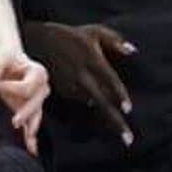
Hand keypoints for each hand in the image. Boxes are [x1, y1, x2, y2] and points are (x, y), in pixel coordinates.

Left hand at [0, 48, 49, 154]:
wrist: (8, 61)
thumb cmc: (5, 58)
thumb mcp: (0, 58)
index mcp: (38, 73)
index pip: (28, 87)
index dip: (10, 88)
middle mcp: (42, 87)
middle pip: (36, 103)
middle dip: (25, 113)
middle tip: (14, 121)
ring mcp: (37, 100)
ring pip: (36, 116)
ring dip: (32, 128)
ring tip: (29, 141)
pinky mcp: (29, 109)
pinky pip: (32, 124)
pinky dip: (31, 137)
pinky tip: (31, 149)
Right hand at [22, 21, 132, 144]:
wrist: (38, 41)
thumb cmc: (71, 35)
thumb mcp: (94, 31)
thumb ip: (115, 40)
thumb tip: (133, 51)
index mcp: (92, 60)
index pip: (110, 80)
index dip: (119, 95)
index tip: (129, 110)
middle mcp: (82, 76)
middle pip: (101, 102)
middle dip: (115, 122)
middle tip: (128, 140)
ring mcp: (70, 85)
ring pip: (91, 104)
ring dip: (104, 117)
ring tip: (121, 132)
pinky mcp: (62, 90)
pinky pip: (80, 101)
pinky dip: (90, 105)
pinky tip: (98, 106)